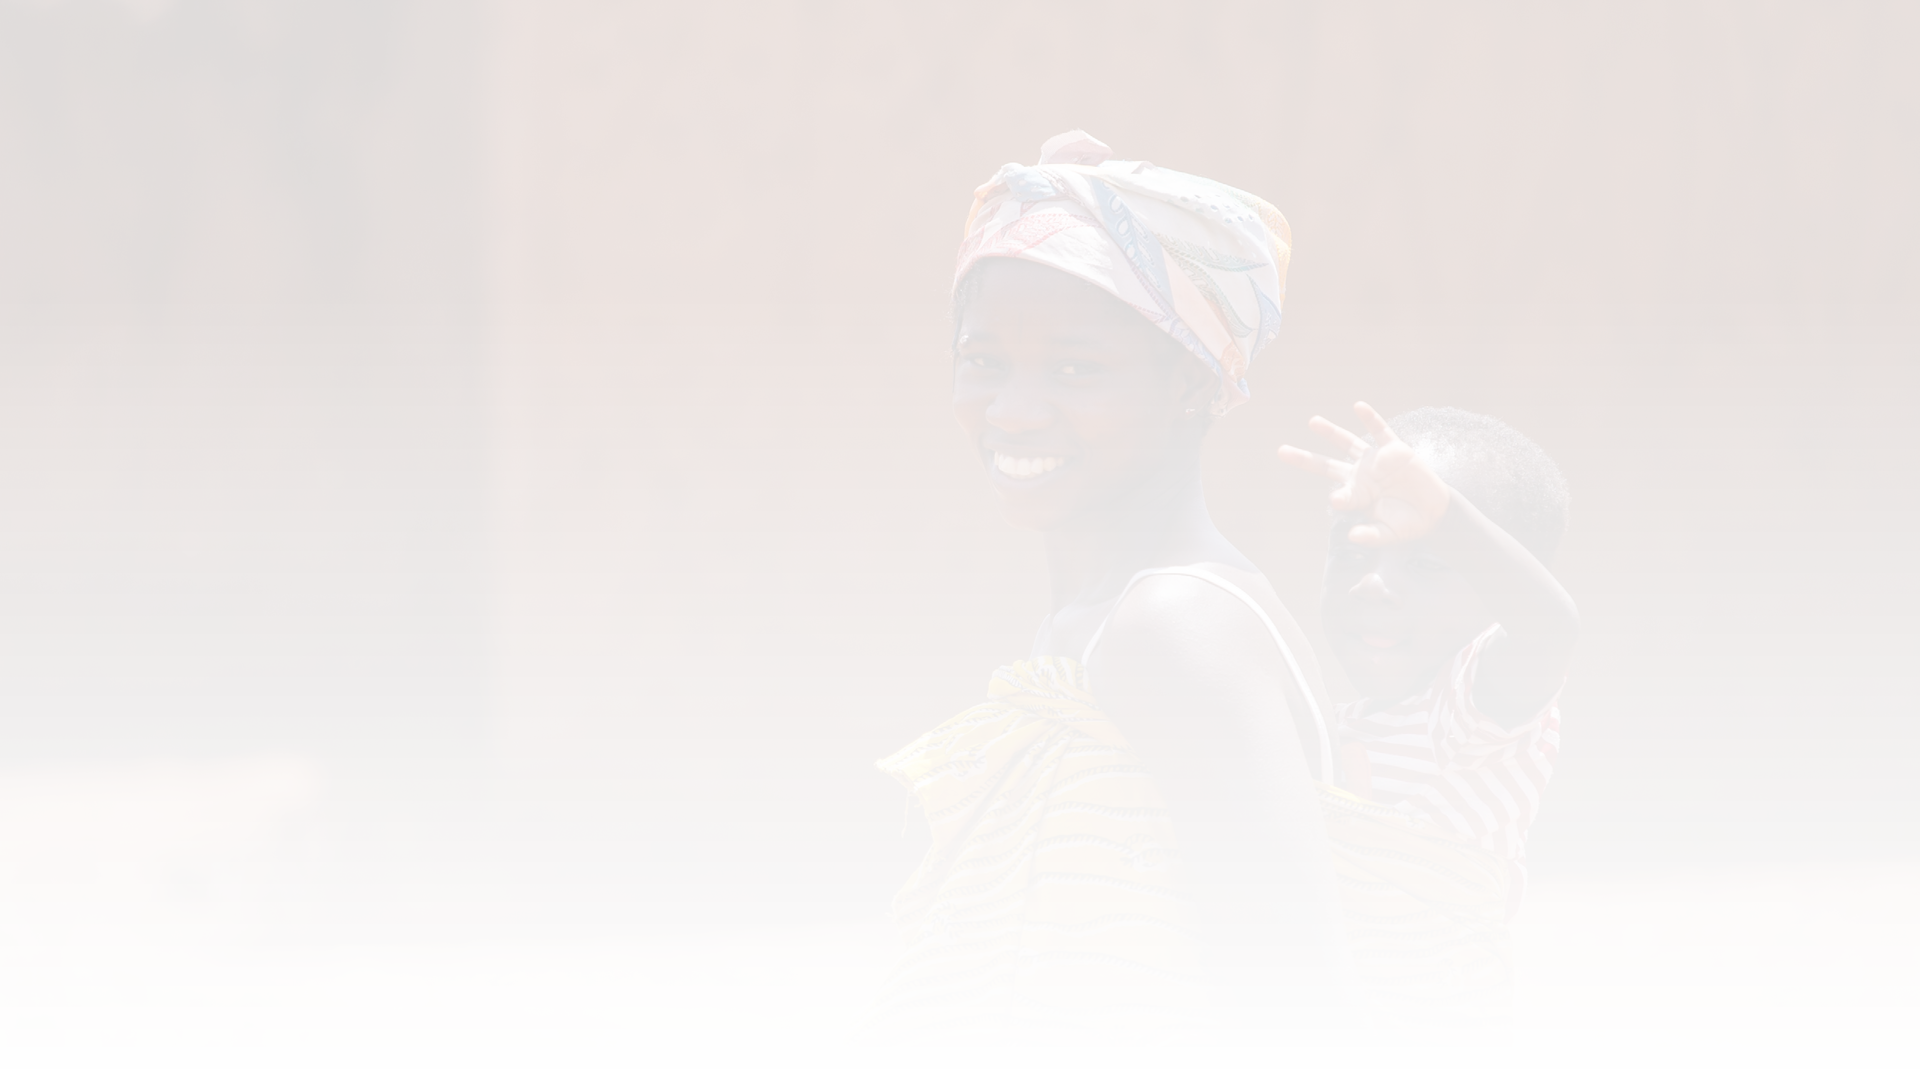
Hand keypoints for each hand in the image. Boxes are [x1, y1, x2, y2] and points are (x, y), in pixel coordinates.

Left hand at [1277, 401, 1449, 546]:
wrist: (1433, 512)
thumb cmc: (1406, 525)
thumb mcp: (1388, 534)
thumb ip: (1371, 536)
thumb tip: (1353, 537)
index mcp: (1357, 496)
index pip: (1340, 494)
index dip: (1339, 497)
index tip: (1337, 500)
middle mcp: (1361, 475)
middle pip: (1327, 465)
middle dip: (1305, 458)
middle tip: (1281, 452)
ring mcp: (1376, 461)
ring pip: (1348, 443)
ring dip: (1331, 432)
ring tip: (1312, 422)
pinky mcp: (1395, 450)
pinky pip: (1380, 430)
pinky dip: (1370, 418)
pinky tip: (1358, 406)